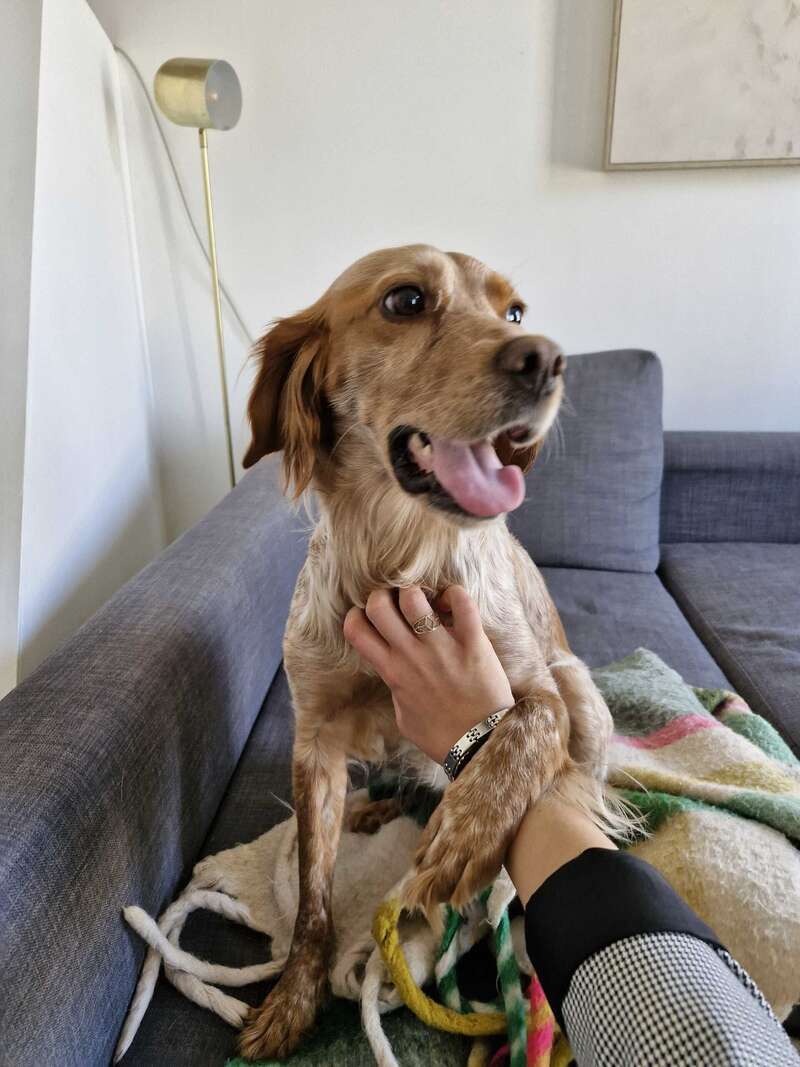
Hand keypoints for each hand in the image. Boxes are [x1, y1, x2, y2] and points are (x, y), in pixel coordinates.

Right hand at [343, 585, 513, 762]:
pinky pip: (462, 602)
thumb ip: (395, 689)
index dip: (357, 616)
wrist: (480, 745)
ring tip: (427, 601)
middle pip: (378, 606)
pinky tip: (453, 605)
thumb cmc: (441, 736)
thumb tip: (394, 674)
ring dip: (416, 592)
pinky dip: (454, 595)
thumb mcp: (403, 717)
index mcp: (393, 672)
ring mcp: (442, 647)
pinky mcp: (473, 642)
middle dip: (383, 596)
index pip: (356, 630)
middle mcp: (412, 656)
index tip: (369, 618)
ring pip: (413, 597)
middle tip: (397, 604)